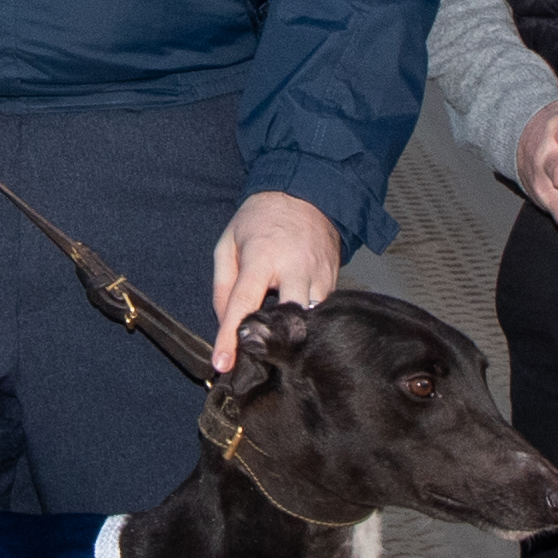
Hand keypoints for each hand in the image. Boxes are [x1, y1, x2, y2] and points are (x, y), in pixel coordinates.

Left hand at [207, 190, 342, 373]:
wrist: (307, 194)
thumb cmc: (262, 219)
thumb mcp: (228, 243)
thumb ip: (223, 285)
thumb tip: (225, 322)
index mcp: (263, 257)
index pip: (244, 304)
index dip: (230, 337)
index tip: (223, 363)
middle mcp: (295, 267)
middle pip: (287, 318)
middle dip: (273, 340)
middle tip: (258, 353)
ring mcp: (319, 275)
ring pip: (309, 319)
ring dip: (292, 331)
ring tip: (277, 334)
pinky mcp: (334, 280)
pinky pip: (321, 310)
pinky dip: (306, 319)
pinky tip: (294, 317)